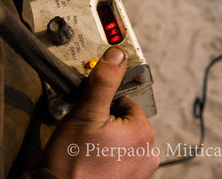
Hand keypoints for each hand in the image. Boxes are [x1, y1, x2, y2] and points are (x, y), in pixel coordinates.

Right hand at [40, 47, 158, 178]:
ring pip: (121, 143)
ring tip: (86, 154)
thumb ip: (104, 81)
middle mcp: (149, 154)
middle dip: (105, 126)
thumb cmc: (72, 162)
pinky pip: (120, 162)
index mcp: (144, 132)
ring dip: (106, 144)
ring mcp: (141, 172)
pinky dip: (108, 161)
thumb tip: (117, 54)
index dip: (102, 108)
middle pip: (124, 123)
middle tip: (84, 138)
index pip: (125, 102)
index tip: (88, 120)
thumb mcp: (86, 113)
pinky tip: (92, 166)